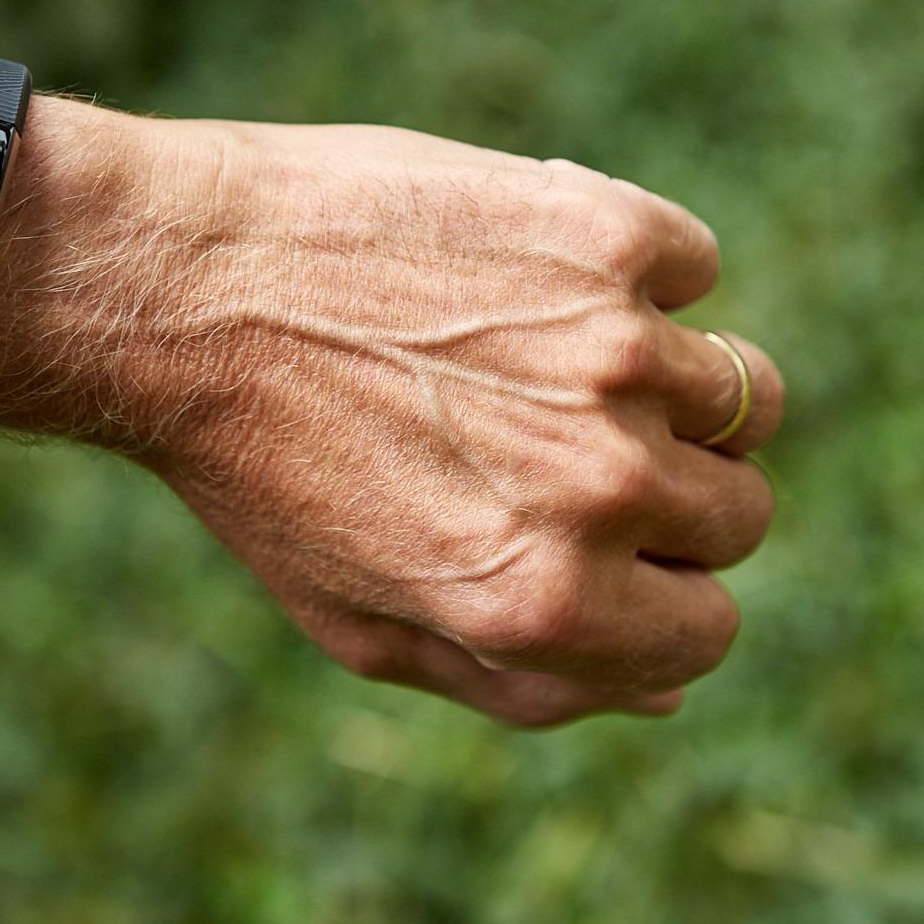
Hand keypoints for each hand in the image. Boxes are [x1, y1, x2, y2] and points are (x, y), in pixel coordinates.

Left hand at [114, 120, 783, 726]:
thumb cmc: (261, 468)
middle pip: (739, 510)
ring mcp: (615, 349)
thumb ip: (527, 683)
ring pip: (746, 391)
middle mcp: (600, 485)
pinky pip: (693, 266)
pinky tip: (526, 272)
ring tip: (548, 354)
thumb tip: (667, 690)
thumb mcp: (367, 626)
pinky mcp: (605, 232)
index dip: (660, 595)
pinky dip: (634, 269)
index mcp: (548, 604)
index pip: (709, 630)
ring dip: (669, 381)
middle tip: (554, 441)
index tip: (604, 547)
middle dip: (668, 491)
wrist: (176, 282)